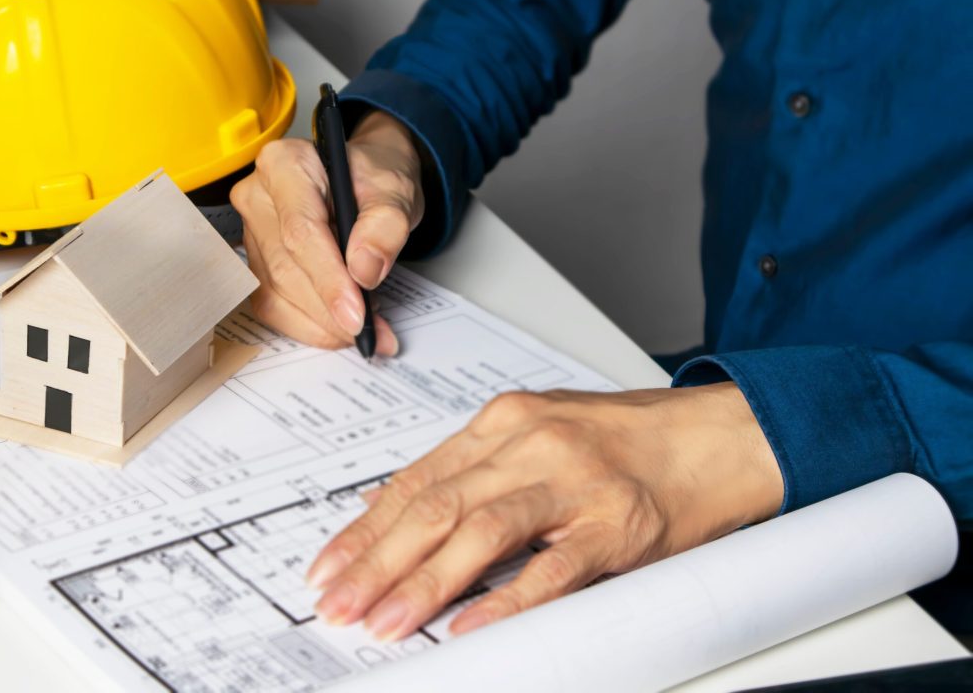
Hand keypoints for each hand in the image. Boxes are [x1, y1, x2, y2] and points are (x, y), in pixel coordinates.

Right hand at [230, 111, 423, 353]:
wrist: (366, 183)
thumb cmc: (373, 179)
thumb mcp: (394, 191)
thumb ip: (385, 225)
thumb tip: (364, 269)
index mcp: (285, 164)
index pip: (301, 230)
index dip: (328, 279)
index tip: (356, 313)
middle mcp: (257, 197)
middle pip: (286, 267)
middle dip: (329, 309)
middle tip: (370, 330)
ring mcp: (251, 233)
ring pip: (276, 293)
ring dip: (322, 323)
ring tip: (365, 329)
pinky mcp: (255, 264)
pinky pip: (273, 306)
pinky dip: (309, 326)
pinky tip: (339, 329)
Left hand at [306, 383, 782, 640]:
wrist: (718, 436)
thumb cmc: (627, 438)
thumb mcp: (536, 431)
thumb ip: (466, 467)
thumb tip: (389, 504)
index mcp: (503, 422)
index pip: (415, 480)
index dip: (364, 530)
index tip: (328, 567)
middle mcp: (531, 443)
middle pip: (435, 506)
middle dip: (376, 561)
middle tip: (338, 603)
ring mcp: (574, 481)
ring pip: (479, 531)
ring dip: (422, 583)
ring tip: (384, 621)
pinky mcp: (617, 523)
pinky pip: (553, 569)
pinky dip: (507, 601)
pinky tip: (471, 625)